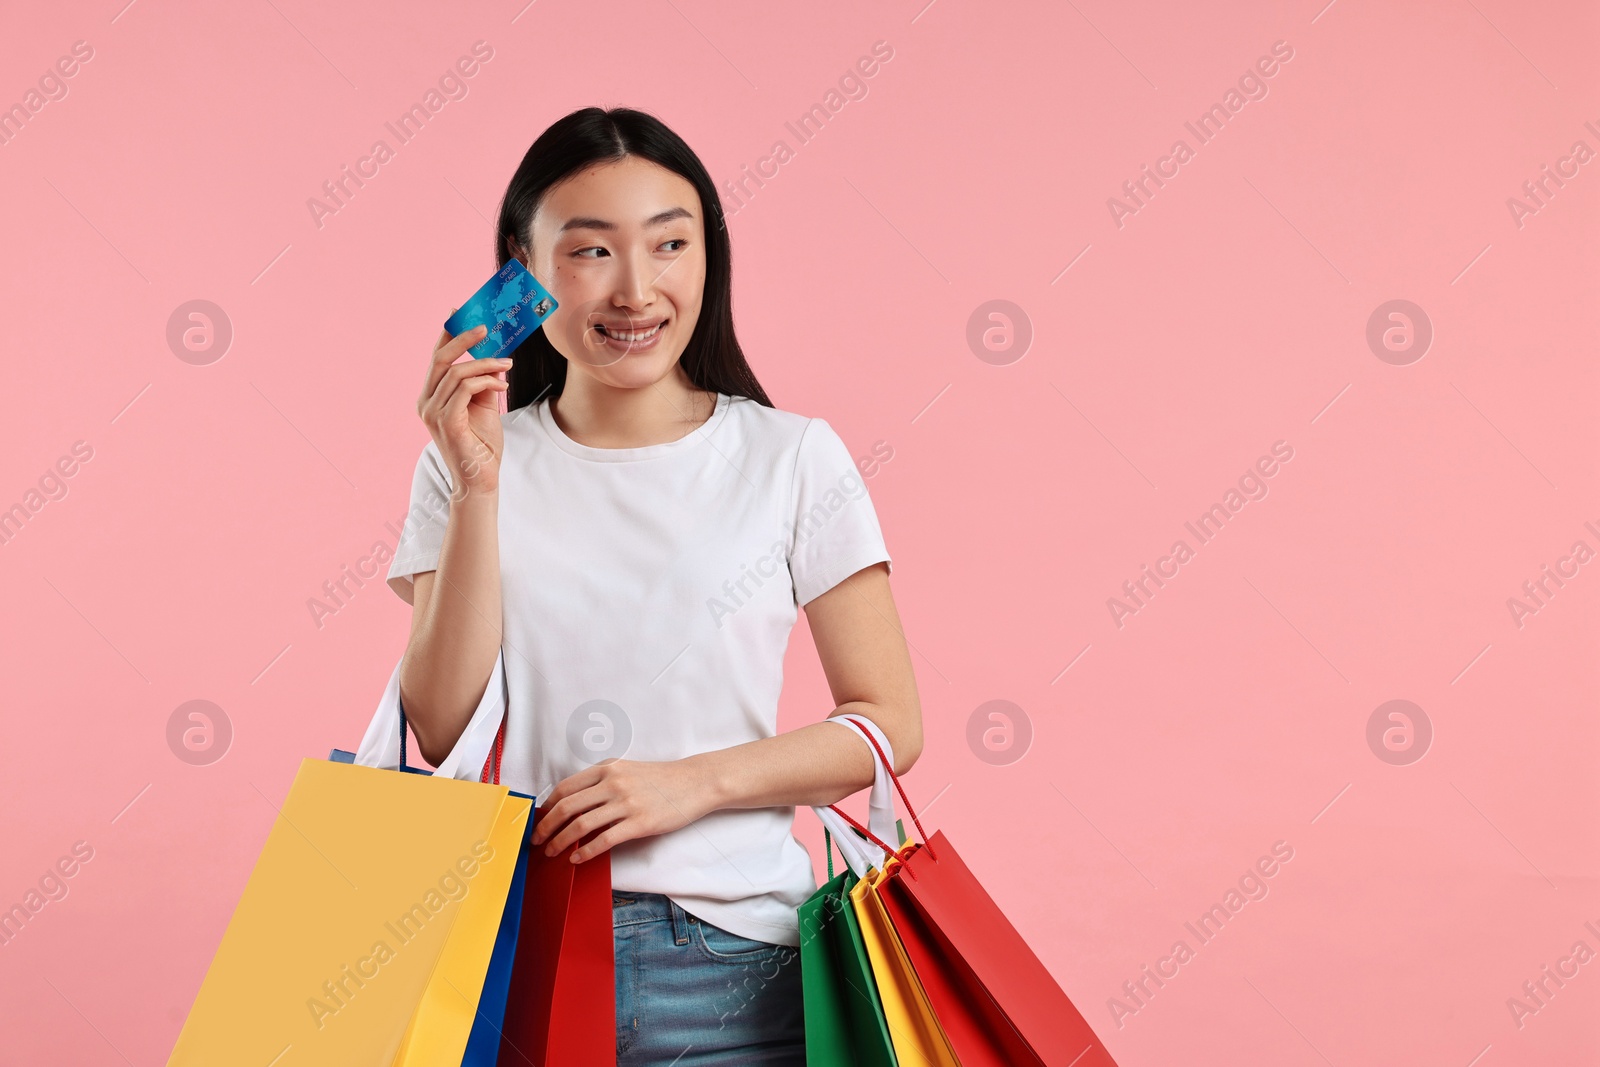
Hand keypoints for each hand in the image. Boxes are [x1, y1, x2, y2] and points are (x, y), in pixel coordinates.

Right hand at [418, 311, 510, 497]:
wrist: (481, 479)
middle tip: (487, 328)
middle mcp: (425, 403)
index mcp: (430, 397)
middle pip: (441, 359)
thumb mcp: (483, 406)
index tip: (459, 314)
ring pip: (457, 373)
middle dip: (464, 339)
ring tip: (506, 365)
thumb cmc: (481, 445)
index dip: (446, 335)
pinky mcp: (446, 422)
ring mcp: (432, 413)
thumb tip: (493, 357)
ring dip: (485, 364)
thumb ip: (482, 382)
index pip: (436, 359)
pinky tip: (501, 386)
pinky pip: (465, 390)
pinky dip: (485, 382)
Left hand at [532, 758, 718, 862]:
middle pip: (567, 807)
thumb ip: (602, 782)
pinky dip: (585, 851)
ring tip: (552, 852)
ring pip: (581, 824)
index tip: (538, 820)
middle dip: (546, 826)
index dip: (546, 807)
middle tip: (536, 840)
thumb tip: (573, 804)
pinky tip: (577, 858)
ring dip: (560, 841)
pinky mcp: (639, 823)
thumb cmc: (660, 779)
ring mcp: (626, 803)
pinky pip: (604, 840)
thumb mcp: (627, 771)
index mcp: (607, 768)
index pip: (565, 788)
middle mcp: (613, 783)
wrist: (695, 782)